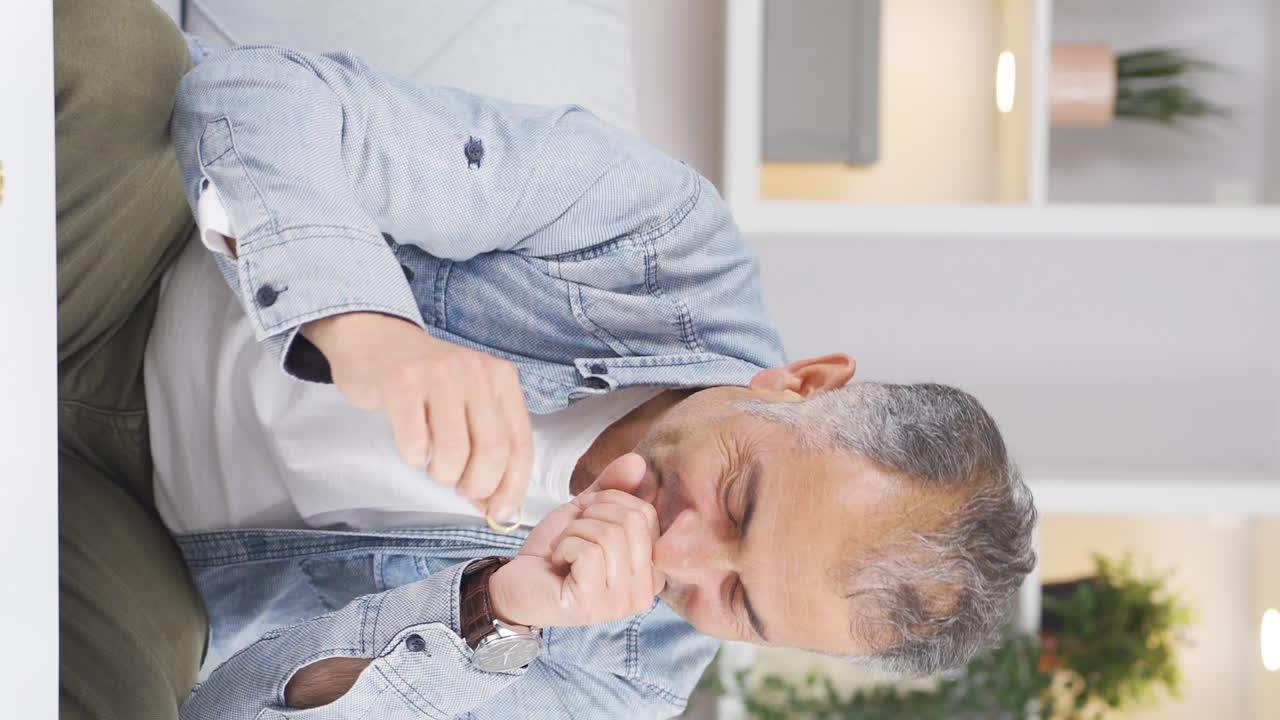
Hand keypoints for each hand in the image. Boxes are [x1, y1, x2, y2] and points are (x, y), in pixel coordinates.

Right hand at [301, 311, 532, 519]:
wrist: (375, 339)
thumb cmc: (425, 383)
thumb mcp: (467, 404)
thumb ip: (487, 448)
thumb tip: (499, 510)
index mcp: (502, 379)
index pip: (521, 444)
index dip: (514, 487)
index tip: (501, 514)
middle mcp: (476, 372)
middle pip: (493, 452)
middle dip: (477, 486)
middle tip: (460, 488)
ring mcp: (439, 373)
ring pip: (454, 452)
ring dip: (442, 474)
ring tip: (432, 464)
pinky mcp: (401, 380)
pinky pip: (414, 443)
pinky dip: (412, 458)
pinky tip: (410, 444)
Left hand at [488, 453, 664, 627]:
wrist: (516, 582)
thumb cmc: (554, 551)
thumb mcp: (586, 512)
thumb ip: (612, 488)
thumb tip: (638, 461)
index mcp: (650, 570)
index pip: (647, 514)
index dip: (609, 503)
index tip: (587, 521)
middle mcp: (643, 592)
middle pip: (633, 521)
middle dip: (591, 515)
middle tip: (571, 534)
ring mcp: (620, 604)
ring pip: (610, 535)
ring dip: (574, 531)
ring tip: (562, 549)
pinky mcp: (592, 606)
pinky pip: (589, 552)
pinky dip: (564, 545)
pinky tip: (557, 562)